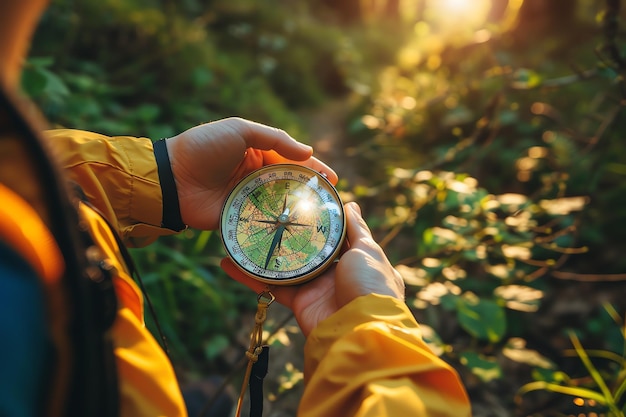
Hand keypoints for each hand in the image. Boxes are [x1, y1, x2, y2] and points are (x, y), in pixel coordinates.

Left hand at [165, 117, 336, 229]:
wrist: (173, 178)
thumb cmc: (205, 147)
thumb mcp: (241, 131)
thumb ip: (275, 138)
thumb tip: (308, 152)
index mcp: (257, 153)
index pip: (291, 160)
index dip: (313, 169)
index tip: (332, 179)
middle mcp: (255, 176)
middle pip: (290, 184)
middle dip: (311, 192)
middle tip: (331, 202)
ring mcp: (248, 198)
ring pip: (280, 204)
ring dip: (299, 210)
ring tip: (321, 218)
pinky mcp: (239, 218)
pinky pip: (263, 222)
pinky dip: (279, 226)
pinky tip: (297, 232)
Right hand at [221, 202, 404, 336]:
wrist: (360, 330)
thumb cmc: (370, 285)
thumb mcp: (368, 250)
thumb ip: (357, 228)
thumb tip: (351, 204)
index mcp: (356, 259)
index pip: (335, 235)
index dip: (319, 220)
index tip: (299, 200)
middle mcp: (335, 273)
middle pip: (306, 248)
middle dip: (287, 233)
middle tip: (266, 212)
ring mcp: (315, 288)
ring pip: (284, 266)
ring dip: (263, 253)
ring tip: (241, 233)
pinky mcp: (298, 302)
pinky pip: (271, 286)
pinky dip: (249, 277)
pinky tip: (228, 262)